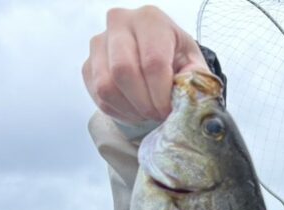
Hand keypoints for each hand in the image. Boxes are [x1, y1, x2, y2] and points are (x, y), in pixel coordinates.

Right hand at [82, 6, 208, 124]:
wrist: (157, 58)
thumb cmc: (177, 60)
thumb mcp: (194, 67)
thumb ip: (195, 83)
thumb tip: (188, 103)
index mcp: (151, 19)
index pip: (152, 62)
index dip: (161, 95)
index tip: (169, 111)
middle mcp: (120, 23)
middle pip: (124, 72)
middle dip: (144, 103)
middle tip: (157, 115)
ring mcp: (99, 43)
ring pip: (106, 86)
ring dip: (130, 109)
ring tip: (147, 113)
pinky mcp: (89, 64)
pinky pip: (98, 96)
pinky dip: (118, 111)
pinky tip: (134, 110)